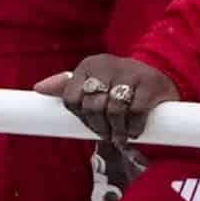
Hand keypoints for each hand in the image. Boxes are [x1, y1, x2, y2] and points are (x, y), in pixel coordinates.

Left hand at [42, 49, 175, 145]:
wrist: (161, 74)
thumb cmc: (120, 83)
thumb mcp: (93, 82)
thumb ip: (67, 87)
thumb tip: (38, 88)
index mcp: (89, 65)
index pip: (72, 98)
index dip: (80, 117)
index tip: (91, 124)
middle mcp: (107, 65)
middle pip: (92, 106)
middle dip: (99, 126)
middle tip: (107, 134)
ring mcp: (130, 73)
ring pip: (113, 110)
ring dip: (117, 130)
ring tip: (120, 136)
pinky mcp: (150, 84)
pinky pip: (135, 112)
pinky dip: (133, 127)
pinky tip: (134, 130)